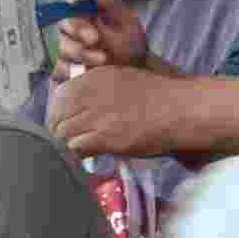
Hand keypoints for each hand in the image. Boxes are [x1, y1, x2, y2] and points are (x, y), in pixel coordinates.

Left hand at [47, 60, 197, 159]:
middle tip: (62, 143)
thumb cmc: (159, 97)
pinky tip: (83, 159)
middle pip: (56, 115)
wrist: (182, 110)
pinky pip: (76, 147)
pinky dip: (75, 155)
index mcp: (94, 78)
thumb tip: (81, 108)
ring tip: (72, 153)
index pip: (58, 95)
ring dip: (64, 145)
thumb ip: (99, 90)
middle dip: (56, 130)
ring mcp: (98, 116)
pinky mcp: (106, 137)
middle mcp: (91, 94)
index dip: (56, 112)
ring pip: (62, 132)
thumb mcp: (123, 80)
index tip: (61, 123)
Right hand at [51, 0, 147, 77]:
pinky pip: (59, 64)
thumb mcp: (128, 23)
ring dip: (79, 50)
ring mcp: (66, 42)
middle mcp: (73, 20)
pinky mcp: (62, 63)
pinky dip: (72, 67)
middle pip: (63, 17)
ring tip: (102, 59)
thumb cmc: (131, 45)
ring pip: (61, 42)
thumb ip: (111, 3)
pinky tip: (88, 71)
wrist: (133, 77)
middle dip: (77, 27)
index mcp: (89, 4)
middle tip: (95, 38)